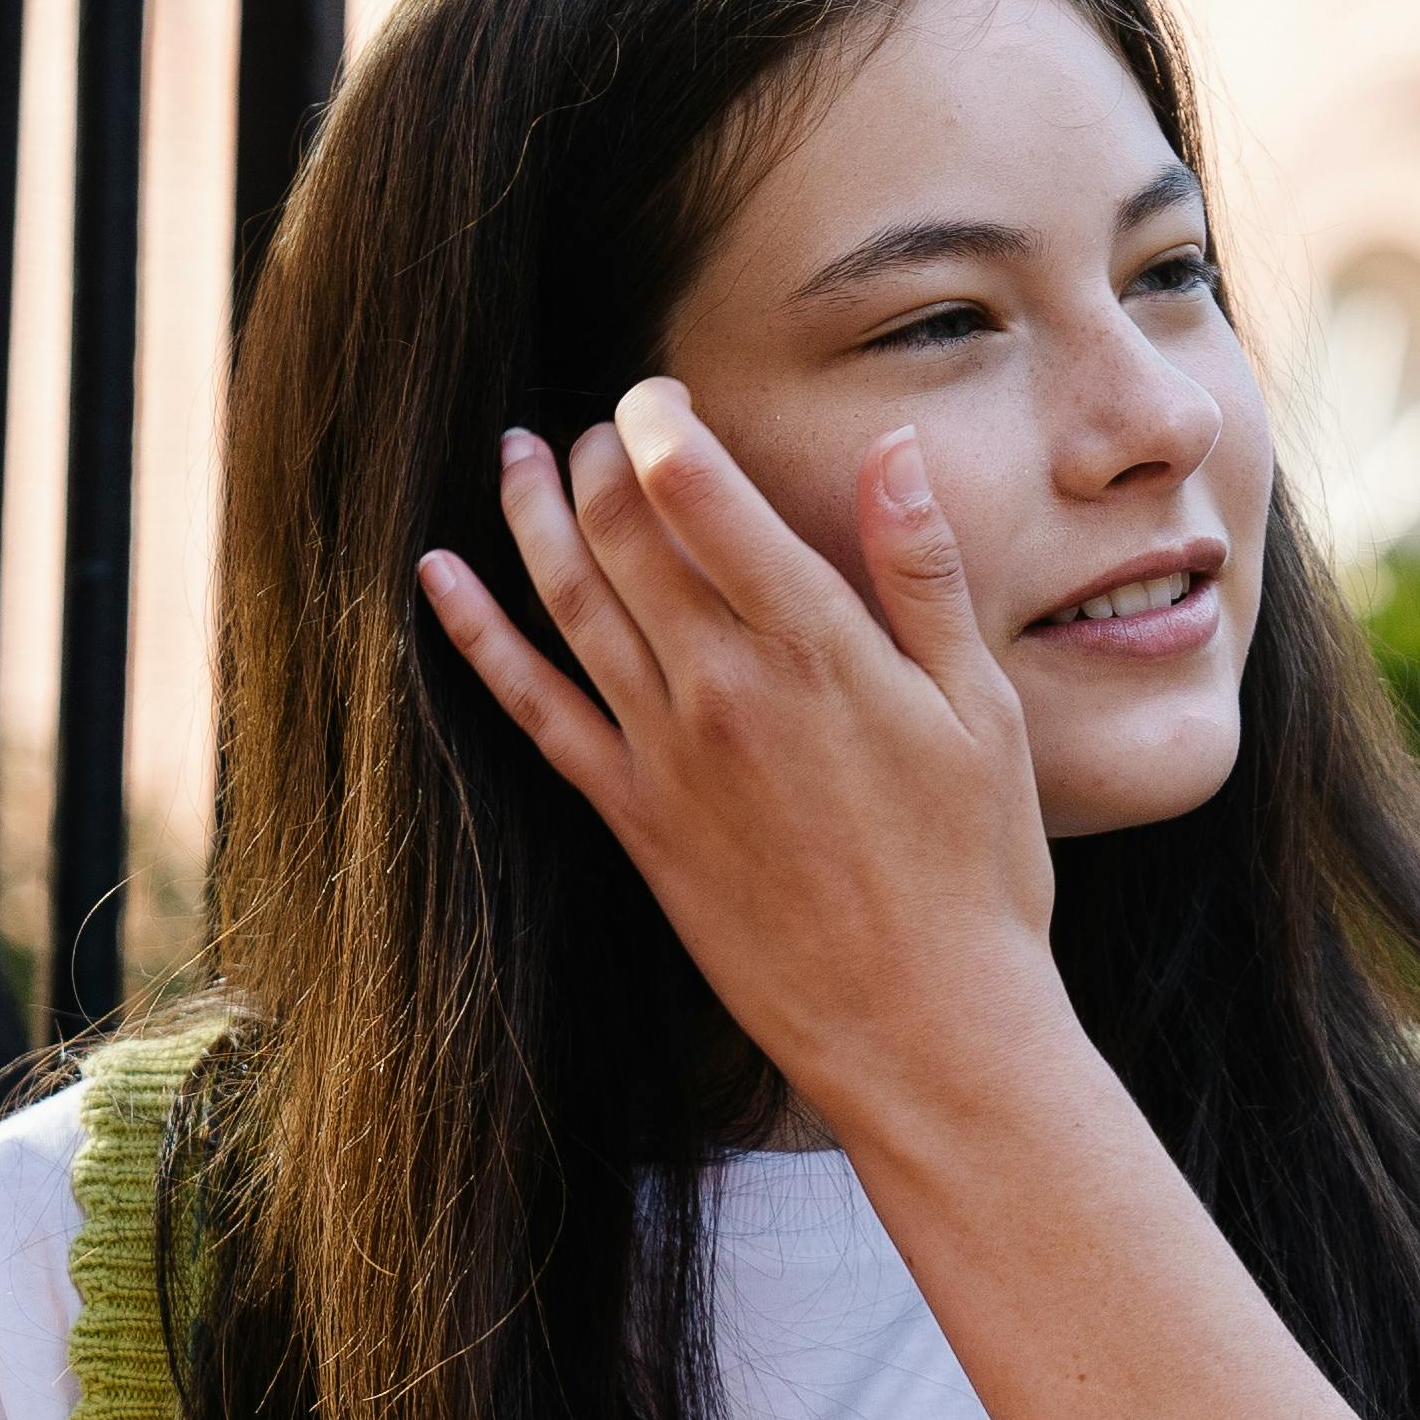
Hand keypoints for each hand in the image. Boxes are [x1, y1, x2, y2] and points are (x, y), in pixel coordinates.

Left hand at [418, 380, 1072, 1139]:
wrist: (924, 1029)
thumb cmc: (976, 874)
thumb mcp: (981, 711)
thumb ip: (925, 575)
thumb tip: (894, 451)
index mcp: (815, 648)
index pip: (700, 493)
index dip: (662, 420)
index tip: (659, 390)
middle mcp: (721, 687)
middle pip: (622, 532)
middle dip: (599, 456)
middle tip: (601, 423)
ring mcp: (665, 754)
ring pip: (568, 601)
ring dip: (532, 515)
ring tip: (515, 455)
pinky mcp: (634, 817)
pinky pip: (534, 709)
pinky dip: (478, 638)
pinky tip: (439, 581)